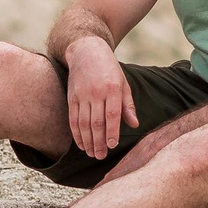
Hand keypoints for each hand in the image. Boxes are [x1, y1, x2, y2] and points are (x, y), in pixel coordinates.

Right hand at [64, 38, 136, 158]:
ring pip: (83, 123)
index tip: (112, 145)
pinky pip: (73, 118)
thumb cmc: (109, 69)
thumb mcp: (123, 83)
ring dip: (87, 141)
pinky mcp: (72, 97)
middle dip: (98, 142)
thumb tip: (135, 125)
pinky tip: (80, 143)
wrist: (86, 51)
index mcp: (113, 88)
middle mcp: (96, 92)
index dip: (112, 132)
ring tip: (91, 153)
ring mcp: (82, 95)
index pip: (112, 115)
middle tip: (100, 156)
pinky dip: (76, 133)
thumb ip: (128, 105)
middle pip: (97, 122)